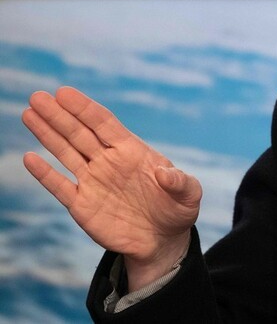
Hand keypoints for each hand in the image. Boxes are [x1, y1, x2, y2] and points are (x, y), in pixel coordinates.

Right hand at [22, 86, 201, 289]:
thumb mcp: (189, 196)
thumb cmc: (177, 211)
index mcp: (132, 152)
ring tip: (29, 112)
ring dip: (47, 134)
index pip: (104, 124)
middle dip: (59, 115)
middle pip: (80, 133)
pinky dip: (45, 173)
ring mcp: (93, 181)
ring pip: (66, 153)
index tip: (64, 93)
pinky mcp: (82, 205)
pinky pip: (60, 186)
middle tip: (38, 96)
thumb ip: (180, 182)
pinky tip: (29, 157)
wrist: (162, 241)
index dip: (85, 108)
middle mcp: (109, 162)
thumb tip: (165, 173)